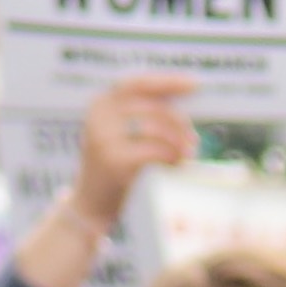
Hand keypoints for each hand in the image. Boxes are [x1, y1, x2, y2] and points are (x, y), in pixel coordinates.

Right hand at [66, 73, 197, 236]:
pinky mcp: (114, 161)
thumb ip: (144, 115)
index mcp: (101, 105)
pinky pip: (155, 151)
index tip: (194, 85)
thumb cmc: (116, 167)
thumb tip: (185, 97)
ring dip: (179, 143)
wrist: (91, 204)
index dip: (167, 82)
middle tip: (193, 141)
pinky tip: (176, 166)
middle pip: (153, 108)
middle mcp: (99, 117)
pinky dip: (172, 158)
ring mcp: (103, 138)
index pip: (137, 83)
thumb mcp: (122, 134)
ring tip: (186, 155)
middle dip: (180, 124)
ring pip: (157, 129)